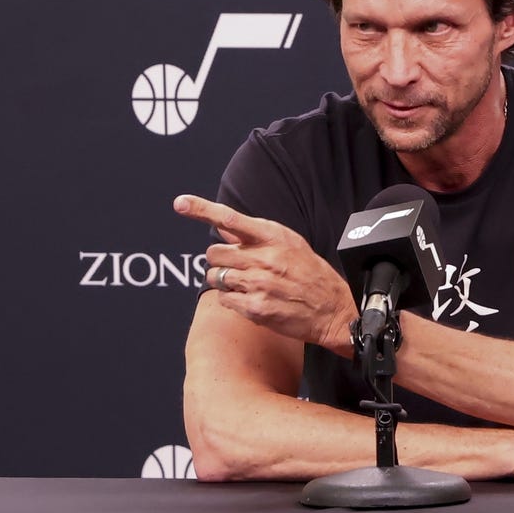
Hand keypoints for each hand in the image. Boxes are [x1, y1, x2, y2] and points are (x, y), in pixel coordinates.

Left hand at [173, 195, 356, 353]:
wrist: (333, 309)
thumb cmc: (311, 274)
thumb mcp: (290, 244)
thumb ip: (256, 235)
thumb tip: (227, 226)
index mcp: (273, 237)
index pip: (231, 219)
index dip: (202, 210)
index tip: (181, 203)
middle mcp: (264, 258)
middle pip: (214, 252)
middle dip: (220, 260)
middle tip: (238, 267)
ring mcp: (258, 283)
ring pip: (215, 277)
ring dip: (224, 281)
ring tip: (247, 285)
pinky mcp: (254, 308)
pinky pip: (224, 300)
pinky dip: (232, 300)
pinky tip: (251, 299)